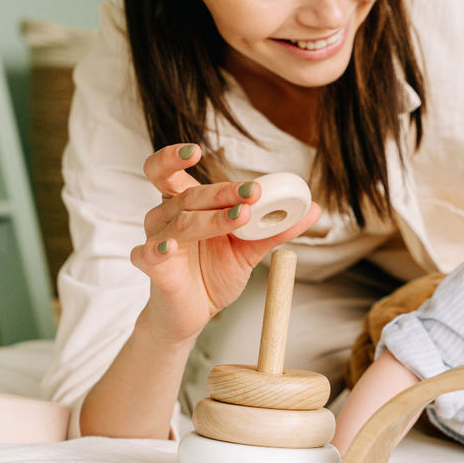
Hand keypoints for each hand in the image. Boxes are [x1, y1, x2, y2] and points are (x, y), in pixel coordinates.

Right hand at [130, 144, 320, 345]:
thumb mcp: (250, 249)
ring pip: (181, 222)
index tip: (196, 150)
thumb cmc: (214, 273)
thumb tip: (314, 209)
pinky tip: (170, 248)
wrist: (195, 312)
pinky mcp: (153, 268)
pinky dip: (158, 249)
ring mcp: (158, 241)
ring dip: (212, 218)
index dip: (175, 157)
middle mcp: (167, 217)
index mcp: (186, 204)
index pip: (169, 171)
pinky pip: (149, 254)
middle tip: (253, 192)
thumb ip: (276, 228)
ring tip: (240, 217)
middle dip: (223, 192)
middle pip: (189, 195)